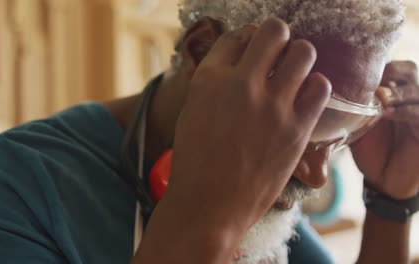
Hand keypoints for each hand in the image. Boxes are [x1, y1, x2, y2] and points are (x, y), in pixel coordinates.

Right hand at [164, 18, 330, 234]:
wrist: (209, 206)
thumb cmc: (195, 162)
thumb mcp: (192, 112)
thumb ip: (214, 84)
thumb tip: (240, 64)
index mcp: (209, 79)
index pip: (236, 35)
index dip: (248, 38)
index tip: (254, 48)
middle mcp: (241, 84)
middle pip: (273, 31)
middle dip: (277, 37)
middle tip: (277, 52)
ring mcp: (272, 106)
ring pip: (304, 52)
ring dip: (300, 57)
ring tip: (294, 73)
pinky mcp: (297, 129)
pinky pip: (321, 87)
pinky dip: (315, 87)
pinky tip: (304, 97)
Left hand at [351, 61, 418, 198]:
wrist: (386, 182)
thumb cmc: (370, 152)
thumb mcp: (354, 126)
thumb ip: (346, 110)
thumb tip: (315, 95)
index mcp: (392, 93)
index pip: (391, 66)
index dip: (376, 64)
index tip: (354, 70)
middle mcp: (409, 99)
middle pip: (408, 69)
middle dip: (391, 71)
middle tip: (372, 82)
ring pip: (416, 89)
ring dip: (397, 91)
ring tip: (380, 97)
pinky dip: (405, 111)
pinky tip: (388, 113)